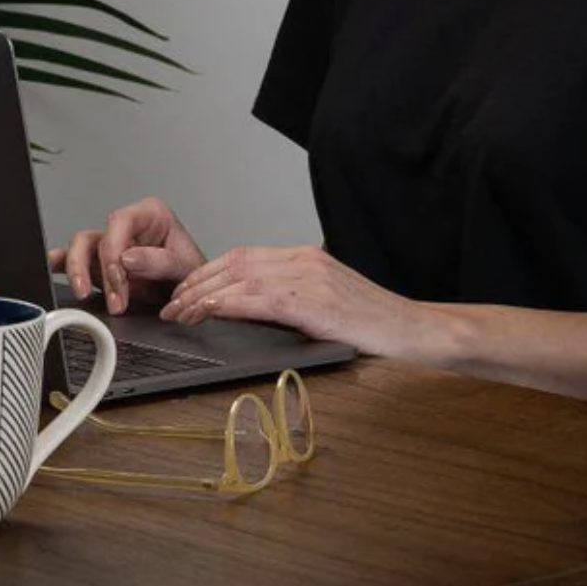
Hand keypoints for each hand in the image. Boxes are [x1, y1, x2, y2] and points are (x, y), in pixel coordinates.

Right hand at [49, 197, 206, 315]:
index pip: (119, 222)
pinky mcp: (101, 265)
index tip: (120, 278)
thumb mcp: (186, 267)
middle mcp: (127, 228)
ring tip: (83, 294)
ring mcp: (112, 246)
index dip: (114, 250)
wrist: (192, 298)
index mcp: (150, 215)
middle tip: (112, 300)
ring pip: (80, 248)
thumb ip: (160, 261)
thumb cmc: (192, 276)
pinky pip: (75, 261)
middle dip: (96, 269)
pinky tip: (53, 268)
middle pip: (95, 236)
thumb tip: (128, 258)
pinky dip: (62, 265)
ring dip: (77, 271)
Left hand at [160, 244, 432, 356]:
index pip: (243, 256)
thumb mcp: (327, 304)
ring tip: (180, 313)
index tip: (185, 291)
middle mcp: (304, 259)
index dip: (208, 272)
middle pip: (235, 261)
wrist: (415, 329)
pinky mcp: (314, 301)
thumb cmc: (374, 324)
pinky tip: (209, 313)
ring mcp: (309, 277)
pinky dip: (229, 302)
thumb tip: (250, 312)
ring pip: (240, 276)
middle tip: (171, 305)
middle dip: (196, 282)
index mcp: (305, 257)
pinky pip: (260, 297)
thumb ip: (292, 299)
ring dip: (203, 294)